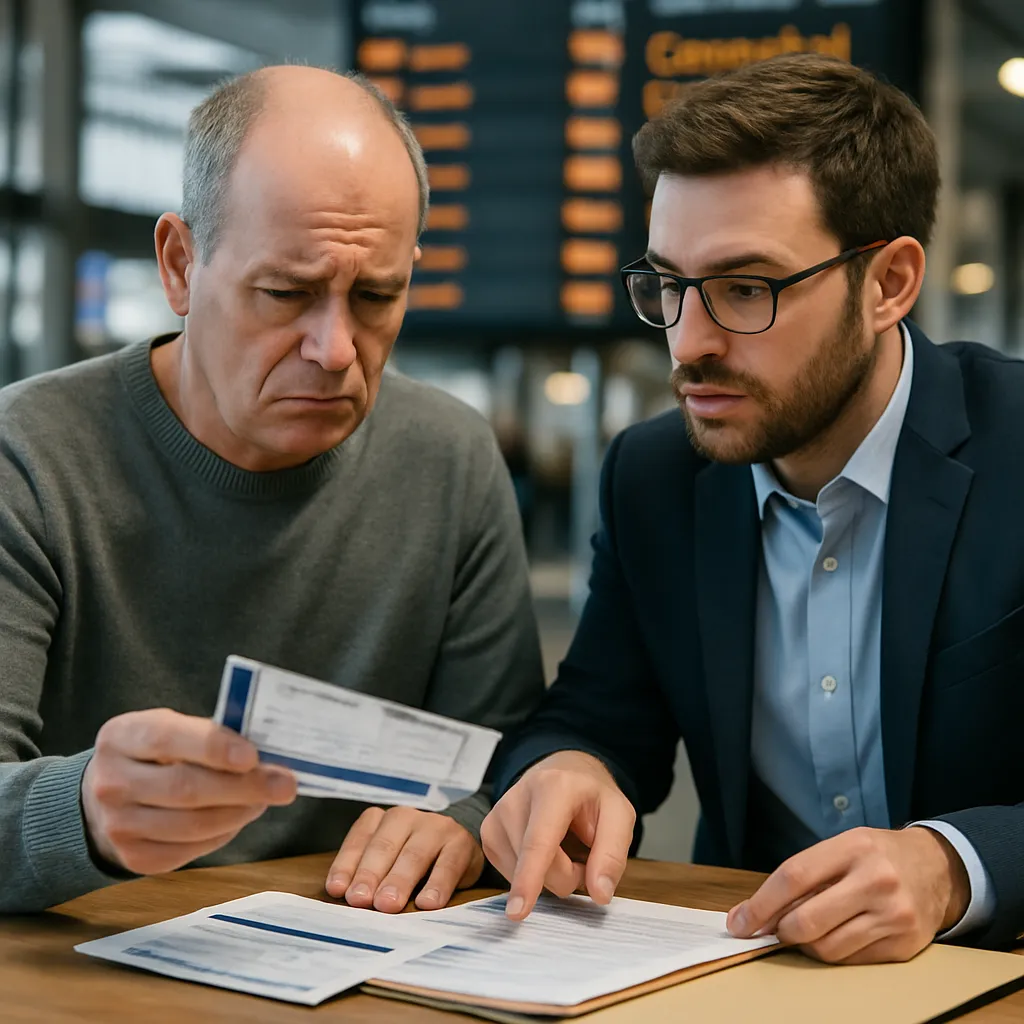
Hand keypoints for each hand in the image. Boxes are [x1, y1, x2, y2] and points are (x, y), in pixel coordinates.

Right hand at [82, 708, 296, 874]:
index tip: (253, 756)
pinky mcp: (133, 857)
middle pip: (186, 789)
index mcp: (122, 736)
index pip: (168, 740)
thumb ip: (209, 735)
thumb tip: (266, 754)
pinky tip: (238, 817)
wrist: (107, 795)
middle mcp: (111, 782)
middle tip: (285, 785)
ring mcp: (117, 825)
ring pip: (193, 825)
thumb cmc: (157, 753)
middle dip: (244, 787)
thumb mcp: (172, 728)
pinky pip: (190, 849)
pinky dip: (223, 833)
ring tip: (265, 800)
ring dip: (240, 813)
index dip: (214, 748)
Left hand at [325, 806, 483, 912]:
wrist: (459, 842)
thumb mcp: (387, 860)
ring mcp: (435, 828)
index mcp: (381, 819)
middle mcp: (406, 818)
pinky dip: (437, 885)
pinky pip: (448, 865)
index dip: (347, 865)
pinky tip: (427, 903)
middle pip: (384, 846)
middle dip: (370, 874)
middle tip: (360, 900)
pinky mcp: (460, 843)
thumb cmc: (411, 858)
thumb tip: (347, 900)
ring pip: (414, 855)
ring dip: (399, 881)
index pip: (360, 840)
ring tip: (388, 905)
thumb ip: (368, 875)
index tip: (338, 889)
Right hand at [480, 750, 634, 920]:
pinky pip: (510, 874)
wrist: (563, 771)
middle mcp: (517, 797)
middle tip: (583, 856)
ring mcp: (497, 815)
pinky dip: (531, 873)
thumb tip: (599, 894)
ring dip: (548, 876)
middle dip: (567, 877)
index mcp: (554, 788)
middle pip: (537, 867)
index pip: (539, 841)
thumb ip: (612, 854)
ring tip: (560, 845)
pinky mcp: (489, 832)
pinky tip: (541, 851)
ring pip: (521, 875)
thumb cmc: (591, 796)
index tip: (518, 910)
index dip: (530, 878)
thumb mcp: (619, 815)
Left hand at [727, 826, 970, 963]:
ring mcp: (894, 915)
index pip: (793, 877)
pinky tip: (837, 936)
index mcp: (853, 847)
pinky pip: (852, 961)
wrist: (937, 869)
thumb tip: (756, 914)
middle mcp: (876, 880)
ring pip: (827, 948)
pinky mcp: (905, 945)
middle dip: (780, 931)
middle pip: (807, 920)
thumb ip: (803, 875)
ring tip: (808, 930)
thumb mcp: (842, 847)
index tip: (740, 922)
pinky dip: (834, 953)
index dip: (761, 904)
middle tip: (773, 930)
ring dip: (806, 946)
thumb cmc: (876, 856)